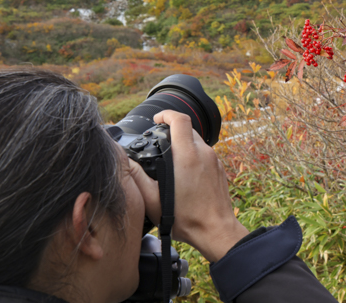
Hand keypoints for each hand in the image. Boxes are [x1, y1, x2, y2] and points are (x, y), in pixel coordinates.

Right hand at [129, 110, 248, 261]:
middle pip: (188, 128)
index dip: (166, 114)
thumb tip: (125, 161)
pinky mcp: (220, 168)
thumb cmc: (186, 219)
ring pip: (197, 140)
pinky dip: (193, 155)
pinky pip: (205, 153)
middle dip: (172, 130)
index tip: (157, 119)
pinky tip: (184, 172)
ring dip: (183, 143)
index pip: (180, 119)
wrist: (216, 230)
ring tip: (170, 159)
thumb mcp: (152, 200)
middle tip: (159, 141)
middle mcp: (203, 153)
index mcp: (187, 156)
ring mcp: (214, 160)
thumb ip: (136, 178)